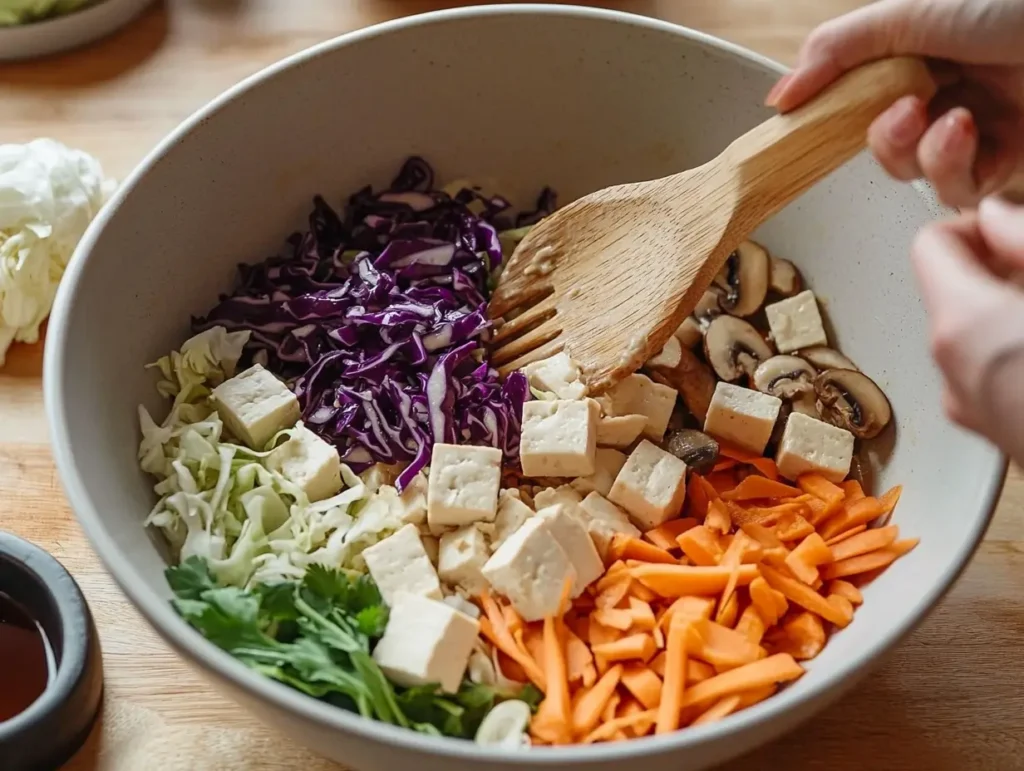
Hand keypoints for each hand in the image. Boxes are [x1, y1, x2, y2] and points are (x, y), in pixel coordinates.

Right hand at [766, 0, 1023, 207]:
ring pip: (917, 172)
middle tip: (903, 115)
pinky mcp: (1009, 160)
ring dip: (921, 155)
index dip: (834, 113)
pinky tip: (974, 135)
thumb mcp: (910, 11)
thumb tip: (780, 96)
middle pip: (882, 143)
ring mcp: (979, 126)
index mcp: (921, 48)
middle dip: (884, 138)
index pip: (857, 95)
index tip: (812, 121)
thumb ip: (838, 50)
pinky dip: (957, 167)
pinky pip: (961, 188)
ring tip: (950, 122)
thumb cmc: (1016, 5)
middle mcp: (947, 88)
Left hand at [912, 197, 1023, 464]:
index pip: (928, 246)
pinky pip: (990, 372)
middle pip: (949, 291)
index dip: (973, 227)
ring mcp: (970, 410)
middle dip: (999, 269)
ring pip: (972, 334)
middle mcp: (952, 372)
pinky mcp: (995, 434)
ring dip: (1009, 310)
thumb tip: (995, 216)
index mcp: (964, 326)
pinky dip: (1016, 350)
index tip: (1014, 233)